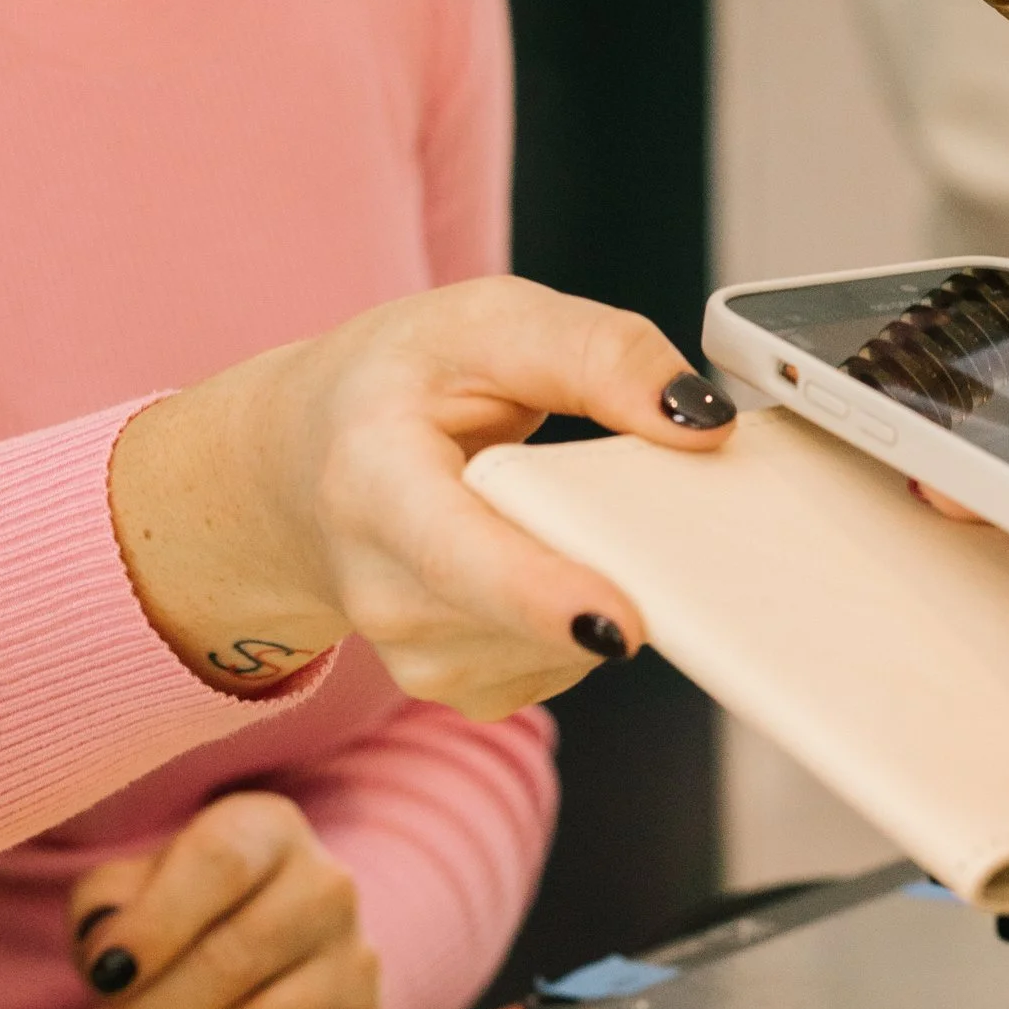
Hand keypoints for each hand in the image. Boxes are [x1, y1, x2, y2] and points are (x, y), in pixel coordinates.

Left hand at [53, 793, 382, 1008]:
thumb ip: (105, 905)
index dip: (157, 920)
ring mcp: (354, 965)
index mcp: (269, 831)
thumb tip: (105, 944)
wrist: (264, 959)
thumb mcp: (132, 892)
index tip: (98, 976)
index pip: (220, 864)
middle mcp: (326, 888)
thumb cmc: (177, 922)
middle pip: (234, 957)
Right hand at [109, 277, 733, 716]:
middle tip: (647, 506)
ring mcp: (418, 655)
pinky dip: (589, 608)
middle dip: (616, 568)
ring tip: (565, 507)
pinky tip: (554, 551)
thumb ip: (597, 352)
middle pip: (530, 616)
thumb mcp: (487, 321)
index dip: (540, 595)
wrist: (307, 462)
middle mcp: (382, 591)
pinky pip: (568, 662)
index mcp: (372, 482)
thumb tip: (700, 421)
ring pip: (567, 645)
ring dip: (605, 579)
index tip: (619, 626)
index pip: (457, 558)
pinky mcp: (462, 687)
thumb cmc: (400, 383)